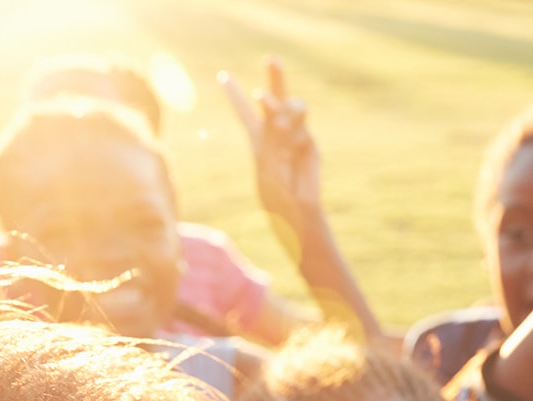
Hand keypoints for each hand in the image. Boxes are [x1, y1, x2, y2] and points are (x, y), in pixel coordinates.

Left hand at [220, 58, 322, 235]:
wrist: (294, 211)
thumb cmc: (273, 191)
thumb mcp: (267, 158)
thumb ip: (278, 130)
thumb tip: (295, 107)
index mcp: (258, 140)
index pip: (245, 113)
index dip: (234, 94)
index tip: (222, 75)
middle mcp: (277, 134)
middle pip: (275, 99)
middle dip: (275, 78)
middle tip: (271, 58)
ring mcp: (295, 136)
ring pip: (291, 108)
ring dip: (282, 108)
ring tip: (275, 119)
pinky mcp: (309, 143)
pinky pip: (301, 126)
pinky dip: (294, 128)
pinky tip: (290, 139)